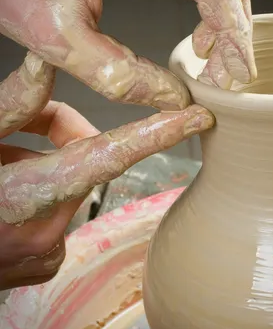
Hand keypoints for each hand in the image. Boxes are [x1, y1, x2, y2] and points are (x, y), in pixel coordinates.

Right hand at [0, 53, 212, 289]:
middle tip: (26, 128)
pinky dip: (43, 195)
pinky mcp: (43, 265)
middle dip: (64, 137)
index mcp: (25, 196)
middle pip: (84, 164)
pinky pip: (59, 213)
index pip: (107, 157)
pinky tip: (9, 195)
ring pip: (71, 187)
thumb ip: (14, 105)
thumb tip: (49, 63)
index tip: (198, 119)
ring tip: (4, 165)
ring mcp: (45, 254)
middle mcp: (45, 232)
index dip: (155, 135)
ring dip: (47, 165)